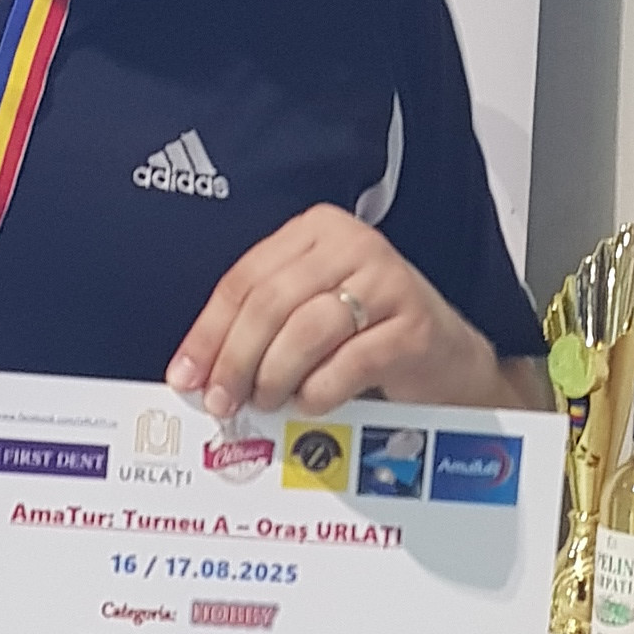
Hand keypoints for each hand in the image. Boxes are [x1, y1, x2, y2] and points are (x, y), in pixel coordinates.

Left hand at [168, 208, 509, 422]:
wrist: (447, 362)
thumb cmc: (369, 337)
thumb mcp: (310, 315)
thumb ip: (261, 329)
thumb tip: (200, 371)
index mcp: (316, 231)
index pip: (245, 279)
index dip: (209, 332)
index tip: (186, 374)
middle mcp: (353, 244)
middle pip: (270, 302)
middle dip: (236, 358)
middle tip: (222, 400)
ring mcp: (388, 280)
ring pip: (306, 329)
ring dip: (275, 376)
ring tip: (267, 402)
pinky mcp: (415, 324)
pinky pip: (350, 361)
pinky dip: (321, 389)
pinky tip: (312, 402)